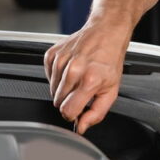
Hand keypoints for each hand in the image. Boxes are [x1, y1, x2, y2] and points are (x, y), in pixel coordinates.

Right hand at [43, 16, 132, 133]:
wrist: (106, 32)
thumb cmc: (110, 60)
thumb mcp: (111, 90)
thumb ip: (96, 113)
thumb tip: (81, 127)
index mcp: (89, 80)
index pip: (67, 111)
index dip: (73, 114)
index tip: (78, 108)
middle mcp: (73, 69)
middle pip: (58, 102)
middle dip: (69, 100)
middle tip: (82, 88)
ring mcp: (61, 60)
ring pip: (52, 90)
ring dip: (63, 88)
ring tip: (77, 77)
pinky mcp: (52, 54)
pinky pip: (47, 77)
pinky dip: (57, 77)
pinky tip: (69, 69)